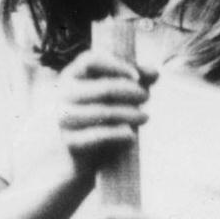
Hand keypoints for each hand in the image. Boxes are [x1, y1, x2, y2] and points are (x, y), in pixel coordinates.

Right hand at [56, 50, 154, 178]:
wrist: (71, 158)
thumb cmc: (94, 120)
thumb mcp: (111, 97)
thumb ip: (132, 81)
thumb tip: (155, 73)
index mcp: (71, 76)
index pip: (91, 60)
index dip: (117, 65)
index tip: (138, 77)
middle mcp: (63, 94)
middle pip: (104, 87)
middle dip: (131, 92)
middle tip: (146, 97)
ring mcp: (64, 118)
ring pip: (104, 112)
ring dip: (130, 114)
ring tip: (145, 117)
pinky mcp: (69, 142)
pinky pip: (99, 136)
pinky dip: (119, 135)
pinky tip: (131, 136)